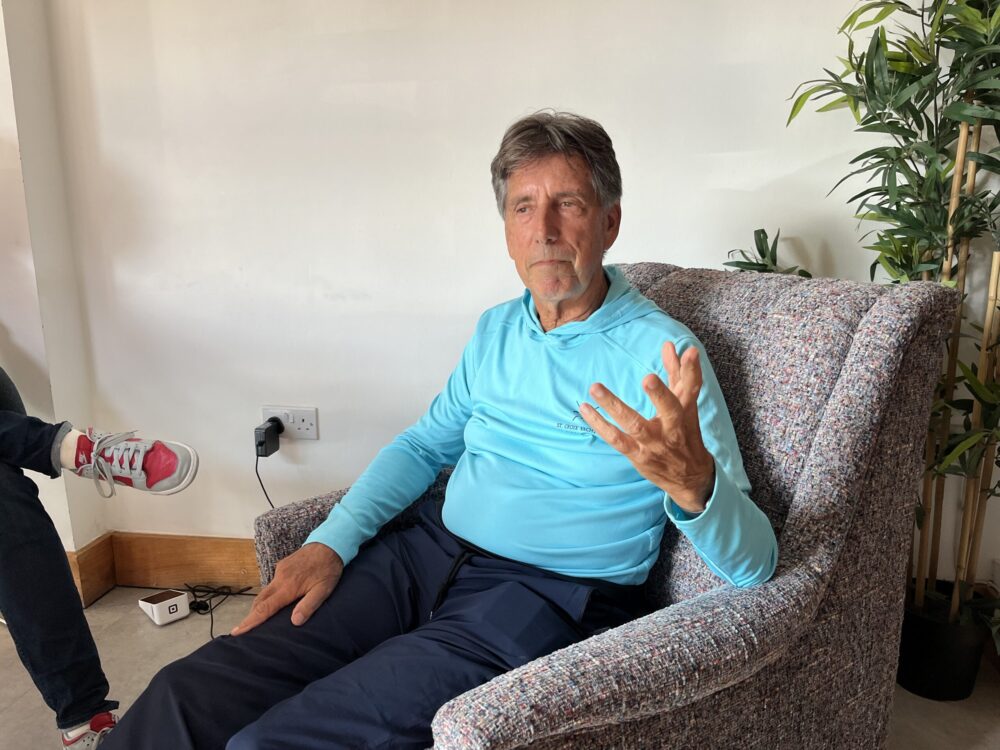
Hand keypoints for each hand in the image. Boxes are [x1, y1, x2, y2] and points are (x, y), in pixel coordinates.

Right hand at [231, 542, 343, 635]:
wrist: (329, 543)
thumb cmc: (328, 568)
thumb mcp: (324, 589)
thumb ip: (309, 605)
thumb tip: (295, 622)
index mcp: (288, 587)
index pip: (265, 608)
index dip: (250, 622)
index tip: (237, 632)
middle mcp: (280, 578)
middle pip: (259, 600)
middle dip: (250, 616)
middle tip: (242, 630)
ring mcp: (280, 570)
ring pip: (265, 591)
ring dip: (259, 605)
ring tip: (256, 618)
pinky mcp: (283, 565)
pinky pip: (272, 583)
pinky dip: (269, 594)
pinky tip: (274, 599)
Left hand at [580, 341, 714, 512]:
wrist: (689, 477)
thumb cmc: (686, 434)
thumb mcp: (686, 405)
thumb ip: (678, 374)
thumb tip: (669, 345)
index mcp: (686, 413)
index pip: (691, 388)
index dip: (691, 370)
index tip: (690, 352)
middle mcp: (672, 429)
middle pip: (670, 410)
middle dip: (661, 394)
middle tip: (648, 378)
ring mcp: (654, 444)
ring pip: (634, 425)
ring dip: (614, 406)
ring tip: (595, 388)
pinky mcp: (637, 455)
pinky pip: (615, 439)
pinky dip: (599, 424)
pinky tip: (585, 408)